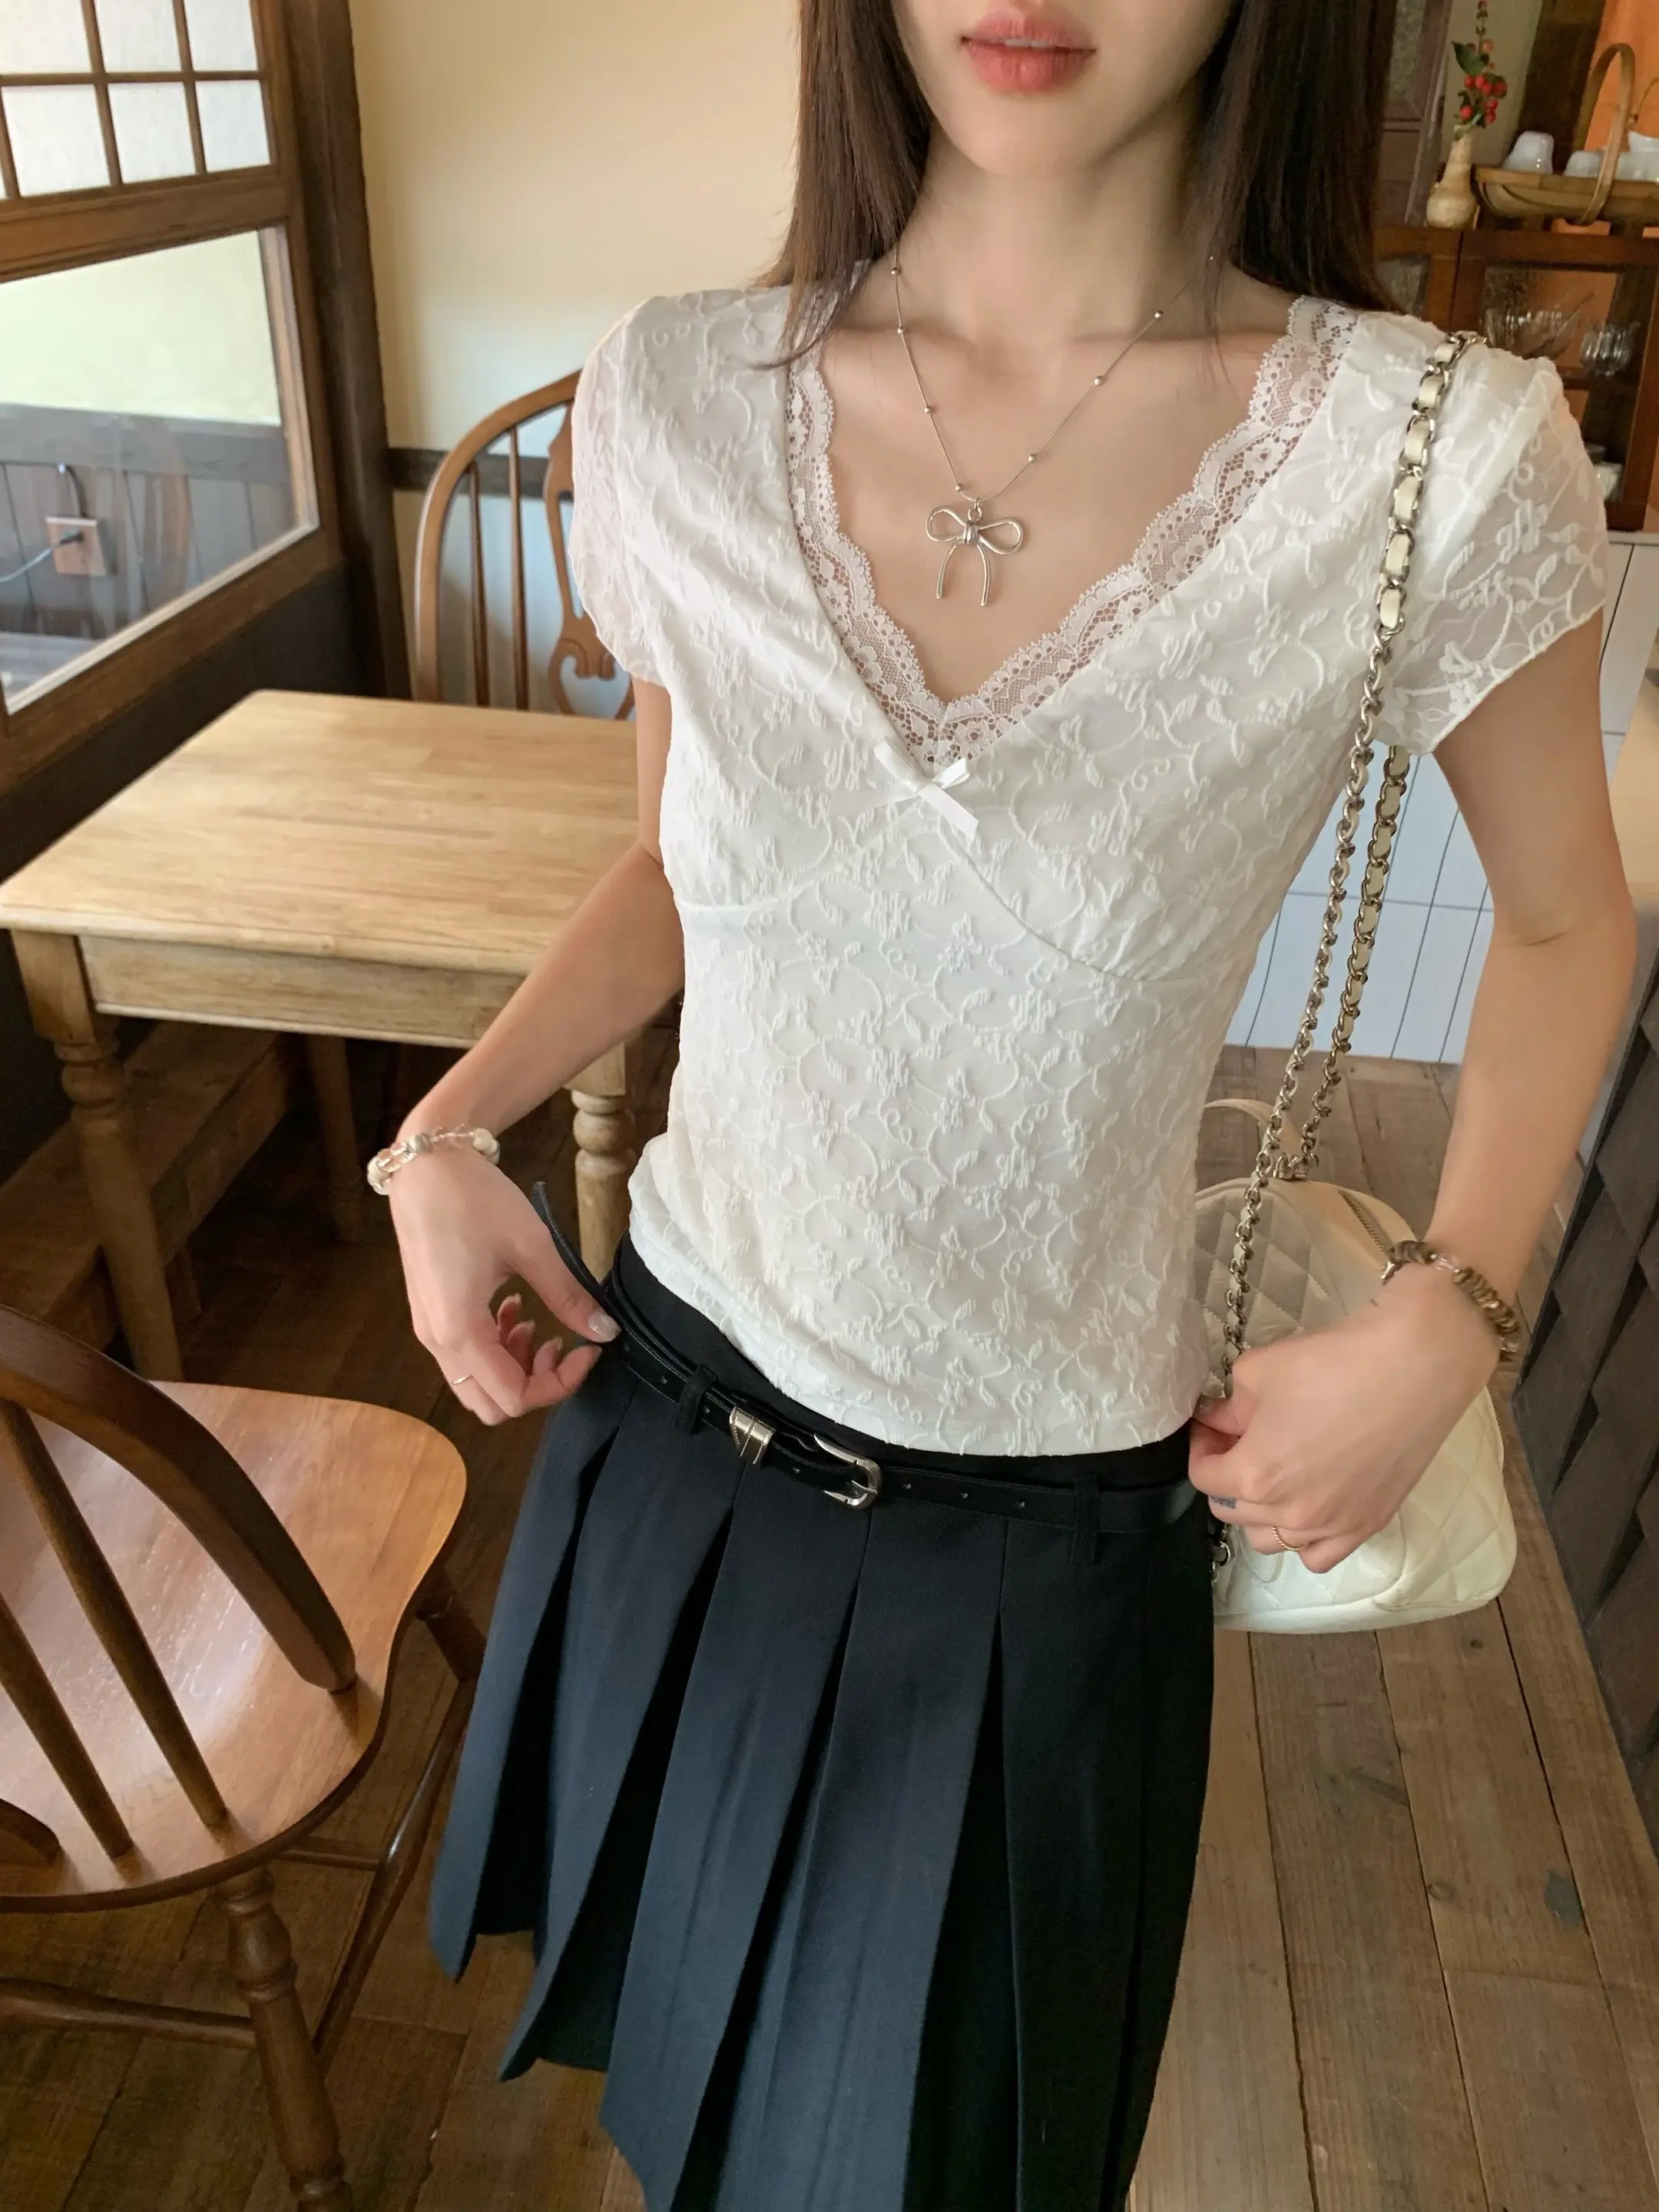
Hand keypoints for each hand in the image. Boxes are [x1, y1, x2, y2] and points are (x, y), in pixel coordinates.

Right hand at [386, 1144, 618, 1425]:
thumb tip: (606, 1332)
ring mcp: (430, 1330)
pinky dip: (495, 1348)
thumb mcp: (532, 1247)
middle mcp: (438, 1341)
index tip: (586, 1349)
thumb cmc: (474, 1200)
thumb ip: (568, 1296)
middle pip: (492, 1404)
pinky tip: (513, 1308)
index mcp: (460, 1330)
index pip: (514, 1397)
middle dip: (536, 1383)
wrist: (425, 1166)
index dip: (559, 1384)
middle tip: (560, 1342)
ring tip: (536, 1321)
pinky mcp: (430, 1315)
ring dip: (515, 1366)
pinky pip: (465, 1358)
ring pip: (477, 1384)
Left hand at [1187, 1262, 1501, 1573]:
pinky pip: (1319, 1556)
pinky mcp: (1367, 1525)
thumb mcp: (1257, 1373)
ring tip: (1275, 1475)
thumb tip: (1214, 1419)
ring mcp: (1332, 1526)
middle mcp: (1291, 1513)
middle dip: (1228, 1475)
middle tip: (1241, 1441)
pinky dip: (1304, 1538)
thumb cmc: (1331, 1363)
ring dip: (1261, 1511)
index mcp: (1255, 1476)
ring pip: (1271, 1540)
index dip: (1202, 1447)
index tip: (1213, 1425)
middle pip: (1234, 1510)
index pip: (1205, 1478)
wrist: (1412, 1367)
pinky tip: (1309, 1505)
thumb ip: (1227, 1407)